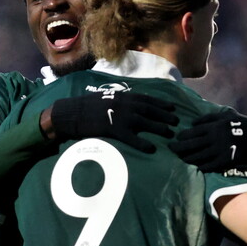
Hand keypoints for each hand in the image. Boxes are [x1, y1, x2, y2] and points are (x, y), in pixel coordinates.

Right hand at [47, 91, 177, 152]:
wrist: (70, 112)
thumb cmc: (86, 105)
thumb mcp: (105, 97)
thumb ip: (119, 100)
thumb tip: (131, 103)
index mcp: (122, 96)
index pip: (146, 99)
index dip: (161, 104)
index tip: (172, 108)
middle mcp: (124, 104)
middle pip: (149, 109)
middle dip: (164, 115)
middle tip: (176, 122)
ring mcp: (119, 116)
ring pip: (144, 122)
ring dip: (159, 127)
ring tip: (170, 134)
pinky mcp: (112, 129)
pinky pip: (131, 137)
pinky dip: (142, 143)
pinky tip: (151, 149)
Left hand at [170, 109, 246, 172]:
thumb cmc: (246, 126)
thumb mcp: (230, 116)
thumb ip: (211, 117)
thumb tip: (193, 122)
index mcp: (217, 125)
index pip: (194, 130)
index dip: (183, 135)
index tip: (175, 138)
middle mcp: (217, 137)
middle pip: (193, 143)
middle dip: (179, 147)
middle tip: (169, 149)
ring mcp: (221, 149)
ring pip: (199, 155)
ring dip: (187, 158)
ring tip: (178, 159)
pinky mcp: (227, 161)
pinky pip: (209, 165)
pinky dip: (200, 167)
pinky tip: (193, 168)